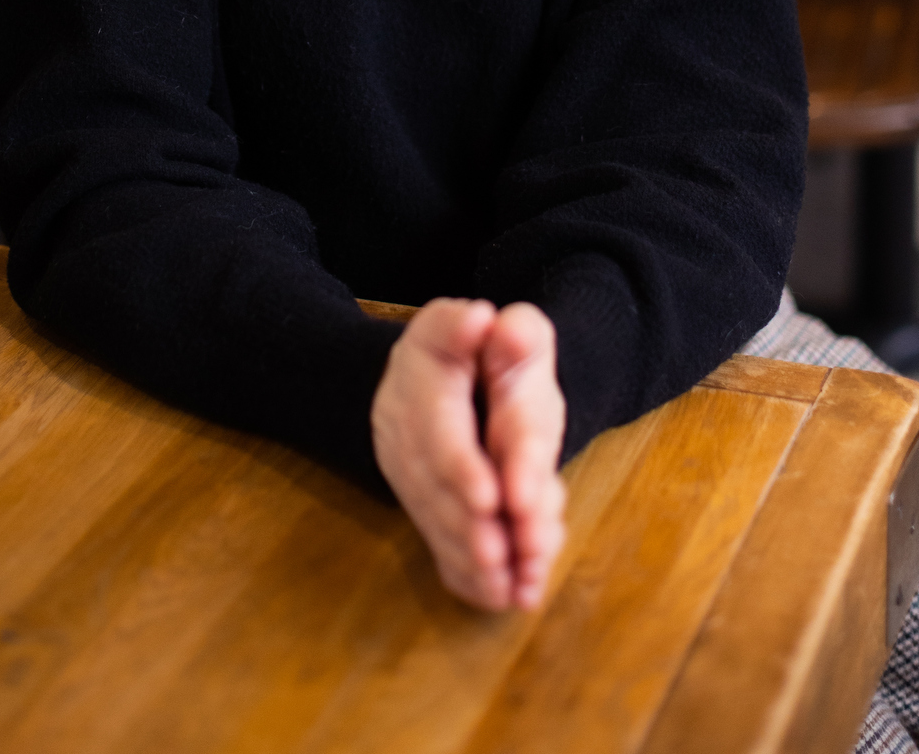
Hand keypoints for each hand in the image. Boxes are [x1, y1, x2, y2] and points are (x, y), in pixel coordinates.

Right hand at [370, 297, 566, 611]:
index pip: (439, 418)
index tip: (496, 499)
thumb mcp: (515, 333)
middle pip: (433, 478)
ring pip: (433, 515)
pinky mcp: (417, 497)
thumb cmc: (498, 353)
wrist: (461, 375)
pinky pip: (437, 540)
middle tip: (509, 556)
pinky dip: (470, 574)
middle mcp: (402, 414)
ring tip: (516, 583)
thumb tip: (492, 322)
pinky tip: (505, 595)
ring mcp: (404, 460)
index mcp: (425, 362)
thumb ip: (516, 332)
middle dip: (473, 523)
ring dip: (474, 556)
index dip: (464, 463)